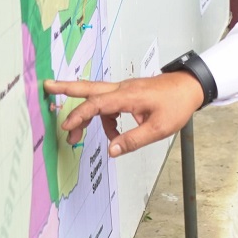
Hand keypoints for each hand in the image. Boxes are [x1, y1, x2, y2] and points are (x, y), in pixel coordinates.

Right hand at [46, 72, 202, 156]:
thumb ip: (133, 140)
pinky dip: (105, 119)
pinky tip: (114, 134)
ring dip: (86, 115)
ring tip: (77, 135)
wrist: (190, 87)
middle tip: (46, 86)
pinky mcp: (129, 93)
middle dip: (66, 88)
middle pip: (89, 87)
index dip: (80, 116)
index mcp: (128, 96)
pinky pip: (109, 105)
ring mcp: (125, 89)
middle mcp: (123, 89)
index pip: (97, 104)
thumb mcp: (158, 128)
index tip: (67, 128)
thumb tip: (111, 150)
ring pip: (97, 98)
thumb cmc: (177, 104)